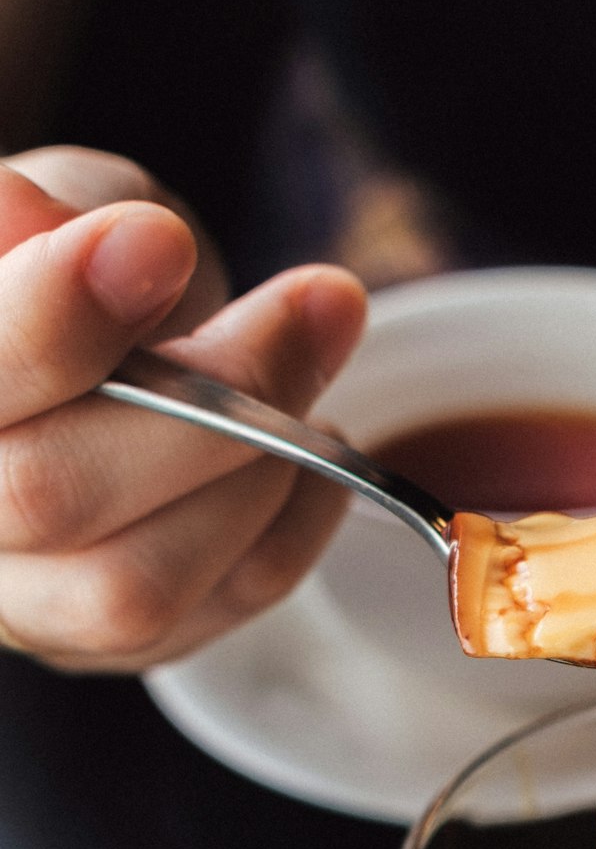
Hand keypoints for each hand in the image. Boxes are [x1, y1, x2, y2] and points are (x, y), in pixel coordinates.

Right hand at [0, 147, 365, 670]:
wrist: (89, 363)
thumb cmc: (58, 274)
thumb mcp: (55, 203)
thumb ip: (44, 211)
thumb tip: (38, 220)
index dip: (58, 315)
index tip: (159, 241)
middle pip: (51, 494)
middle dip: (208, 394)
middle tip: (314, 304)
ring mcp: (23, 604)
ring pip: (135, 584)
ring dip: (259, 468)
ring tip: (309, 370)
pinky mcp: (110, 645)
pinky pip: (224, 604)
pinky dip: (298, 515)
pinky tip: (311, 445)